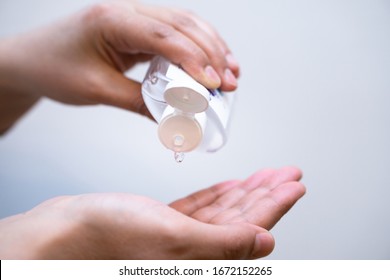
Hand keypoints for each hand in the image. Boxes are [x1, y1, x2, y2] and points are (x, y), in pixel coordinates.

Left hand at [0, 0, 238, 123]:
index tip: (214, 83)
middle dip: (211, 53)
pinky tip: (212, 63)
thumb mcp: (97, 90)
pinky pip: (175, 33)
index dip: (194, 59)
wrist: (32, 59)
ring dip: (211, 48)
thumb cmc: (55, 68)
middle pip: (182, 24)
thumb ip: (138, 101)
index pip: (163, 35)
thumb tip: (174, 117)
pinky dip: (197, 48)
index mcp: (111, 20)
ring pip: (185, 24)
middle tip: (231, 82)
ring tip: (232, 72)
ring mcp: (134, 16)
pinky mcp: (138, 28)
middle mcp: (127, 10)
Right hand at [0, 167, 304, 258]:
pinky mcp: (163, 224)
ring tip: (266, 174)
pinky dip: (217, 195)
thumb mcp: (175, 239)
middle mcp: (195, 252)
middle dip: (267, 192)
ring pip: (224, 211)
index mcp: (202, 261)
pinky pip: (200, 209)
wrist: (66, 232)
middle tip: (287, 173)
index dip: (276, 204)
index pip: (252, 228)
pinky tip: (232, 186)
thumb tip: (265, 242)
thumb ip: (224, 244)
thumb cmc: (109, 236)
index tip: (295, 183)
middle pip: (243, 218)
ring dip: (246, 191)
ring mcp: (178, 237)